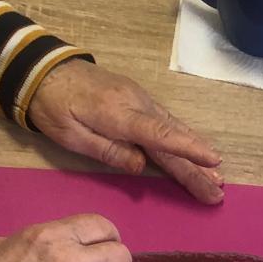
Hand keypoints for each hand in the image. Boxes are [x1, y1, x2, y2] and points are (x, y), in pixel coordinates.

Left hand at [29, 59, 223, 204]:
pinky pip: (167, 122)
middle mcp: (137, 104)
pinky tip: (198, 150)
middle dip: (198, 167)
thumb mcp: (72, 136)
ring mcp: (139, 100)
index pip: (160, 135)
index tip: (213, 163)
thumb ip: (108, 151)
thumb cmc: (53, 106)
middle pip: (173, 139)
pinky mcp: (138, 100)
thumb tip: (141, 166)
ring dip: (196, 155)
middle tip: (218, 191)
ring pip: (174, 130)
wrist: (44, 70)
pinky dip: (185, 139)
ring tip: (217, 176)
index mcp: (119, 115)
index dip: (188, 150)